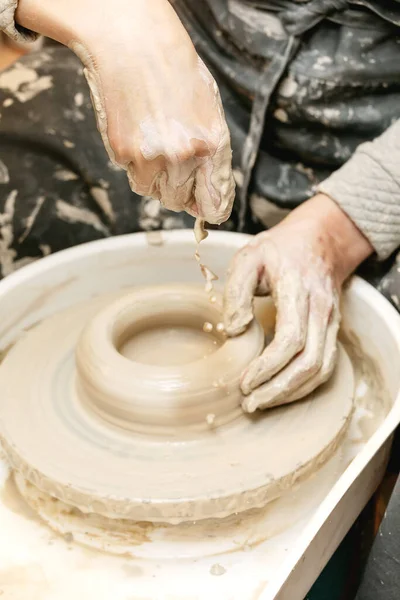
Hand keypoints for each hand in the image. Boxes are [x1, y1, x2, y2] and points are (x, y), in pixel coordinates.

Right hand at [16, 0, 234, 223]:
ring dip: (155, 179)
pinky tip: (138, 132)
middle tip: (173, 164)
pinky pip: (133, 175)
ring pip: (153, 192)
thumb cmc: (175, 71)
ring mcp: (150, 157)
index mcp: (211, 145)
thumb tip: (205, 194)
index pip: (214, 203)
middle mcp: (183, 157)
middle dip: (179, 191)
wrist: (133, 43)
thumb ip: (212, 155)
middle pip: (180, 201)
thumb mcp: (209, 112)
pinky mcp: (123, 152)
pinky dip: (135, 162)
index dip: (210, 209)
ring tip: (155, 144)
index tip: (206, 210)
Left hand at [223, 194, 372, 411]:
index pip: (291, 337)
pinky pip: (325, 366)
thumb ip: (236, 292)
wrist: (319, 241)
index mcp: (298, 288)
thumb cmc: (278, 251)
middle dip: (278, 389)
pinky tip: (280, 392)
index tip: (244, 382)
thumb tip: (235, 330)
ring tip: (261, 402)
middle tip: (249, 403)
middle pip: (309, 362)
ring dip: (291, 392)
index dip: (268, 366)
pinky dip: (304, 386)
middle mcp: (321, 308)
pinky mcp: (333, 330)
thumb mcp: (248, 258)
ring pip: (321, 369)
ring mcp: (331, 321)